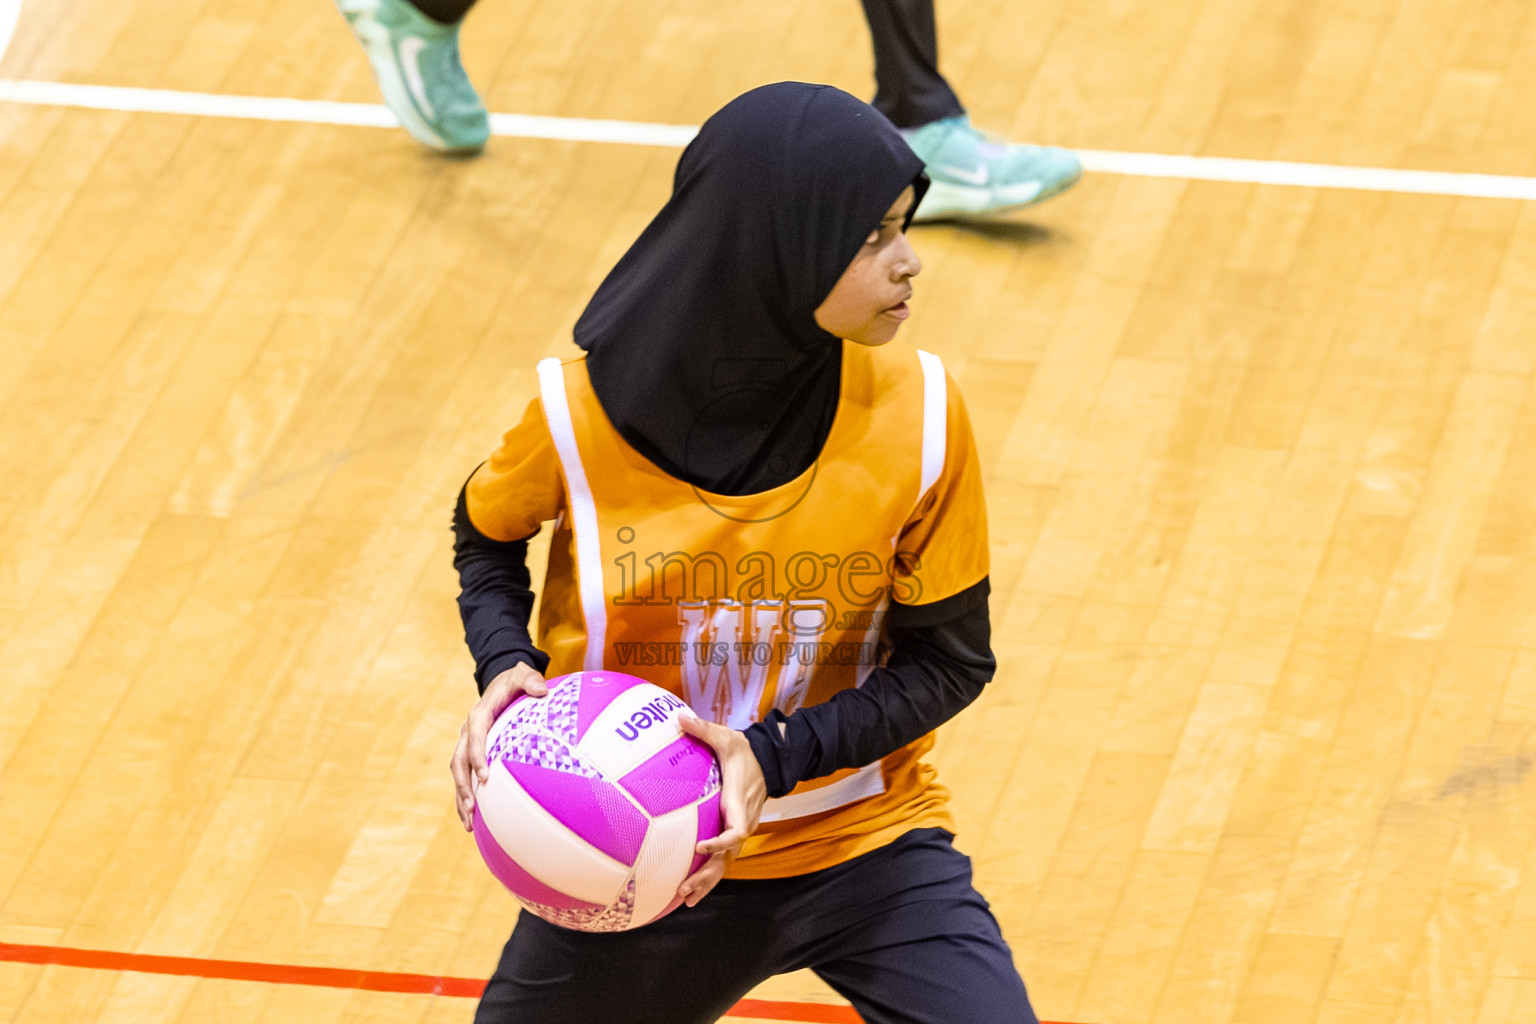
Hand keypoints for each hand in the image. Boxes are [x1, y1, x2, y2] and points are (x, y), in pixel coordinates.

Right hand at [450, 663, 547, 830]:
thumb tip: (542, 690)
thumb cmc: (515, 681)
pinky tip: (475, 819)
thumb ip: (531, 680)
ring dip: (460, 799)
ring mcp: (467, 744)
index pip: (475, 738)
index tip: (484, 778)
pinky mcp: (471, 753)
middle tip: (471, 809)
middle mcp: (467, 732)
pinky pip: (465, 777)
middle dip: (463, 787)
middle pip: (459, 762)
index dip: (477, 758)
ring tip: (469, 824)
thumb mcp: (523, 674)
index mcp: (479, 716)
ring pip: (458, 774)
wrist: (501, 682)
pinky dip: (466, 797)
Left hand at [675, 715, 766, 907]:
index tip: (700, 847)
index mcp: (738, 802)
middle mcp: (742, 821)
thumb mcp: (726, 737)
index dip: (720, 842)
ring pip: (726, 863)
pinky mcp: (736, 832)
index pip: (736, 830)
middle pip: (728, 857)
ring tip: (685, 899)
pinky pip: (724, 858)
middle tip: (684, 889)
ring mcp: (740, 829)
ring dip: (708, 882)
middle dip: (708, 875)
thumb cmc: (746, 751)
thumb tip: (679, 717)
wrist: (771, 760)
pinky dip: (710, 875)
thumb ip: (704, 729)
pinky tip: (691, 888)